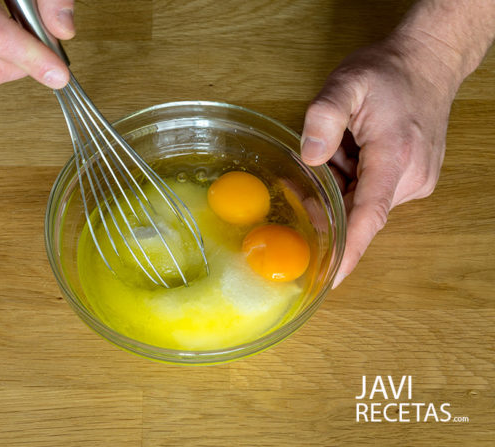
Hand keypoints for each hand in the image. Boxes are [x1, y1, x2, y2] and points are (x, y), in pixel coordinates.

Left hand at [301, 34, 461, 287]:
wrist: (428, 63)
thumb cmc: (387, 74)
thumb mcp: (347, 82)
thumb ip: (325, 116)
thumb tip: (310, 157)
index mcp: (394, 156)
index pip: (369, 215)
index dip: (349, 249)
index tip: (332, 279)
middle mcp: (410, 176)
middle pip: (359, 211)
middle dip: (329, 206)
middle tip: (303, 187)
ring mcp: (416, 181)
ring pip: (364, 202)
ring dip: (342, 187)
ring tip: (339, 151)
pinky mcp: (413, 180)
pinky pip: (373, 193)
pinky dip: (353, 183)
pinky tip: (350, 155)